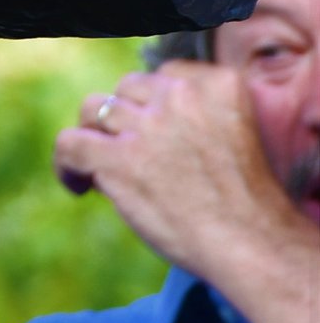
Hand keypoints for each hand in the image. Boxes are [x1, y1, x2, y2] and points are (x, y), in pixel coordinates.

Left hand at [55, 61, 309, 286]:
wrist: (256, 248)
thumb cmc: (252, 206)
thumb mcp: (240, 136)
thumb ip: (199, 115)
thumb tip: (140, 117)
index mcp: (217, 85)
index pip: (165, 74)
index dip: (154, 104)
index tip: (157, 128)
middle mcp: (178, 96)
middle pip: (127, 90)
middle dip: (127, 119)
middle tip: (133, 154)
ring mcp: (145, 126)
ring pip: (95, 109)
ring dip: (96, 136)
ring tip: (101, 166)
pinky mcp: (118, 159)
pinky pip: (70, 144)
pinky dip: (66, 164)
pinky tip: (77, 184)